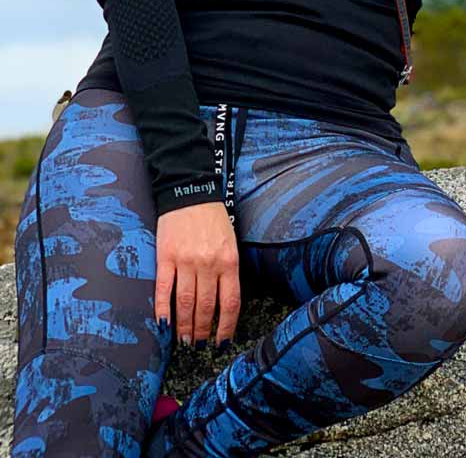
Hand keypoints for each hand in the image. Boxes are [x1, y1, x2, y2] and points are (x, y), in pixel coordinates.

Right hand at [155, 201, 240, 345]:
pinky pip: (164, 289)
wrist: (191, 191)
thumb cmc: (213, 218)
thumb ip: (227, 270)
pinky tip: (163, 324)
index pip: (231, 302)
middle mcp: (209, 263)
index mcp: (229, 260)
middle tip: (199, 346)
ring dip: (185, 326)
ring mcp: (186, 260)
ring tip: (184, 341)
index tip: (222, 342)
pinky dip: (163, 309)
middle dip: (203, 331)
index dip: (227, 327)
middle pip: (207, 307)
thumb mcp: (230, 242)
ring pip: (186, 303)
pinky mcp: (166, 257)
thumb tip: (223, 303)